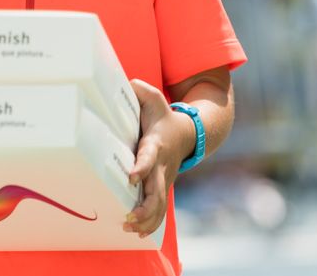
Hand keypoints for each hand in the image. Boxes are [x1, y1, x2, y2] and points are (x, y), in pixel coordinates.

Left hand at [123, 79, 191, 237]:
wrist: (189, 133)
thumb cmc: (164, 116)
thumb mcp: (154, 98)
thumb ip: (140, 90)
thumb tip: (127, 82)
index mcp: (156, 144)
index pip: (149, 157)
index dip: (142, 167)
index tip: (132, 177)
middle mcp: (162, 166)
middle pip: (156, 191)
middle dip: (144, 208)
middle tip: (128, 218)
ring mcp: (164, 179)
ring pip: (159, 206)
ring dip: (146, 220)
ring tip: (128, 229)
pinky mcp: (163, 188)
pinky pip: (160, 210)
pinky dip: (151, 224)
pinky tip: (138, 234)